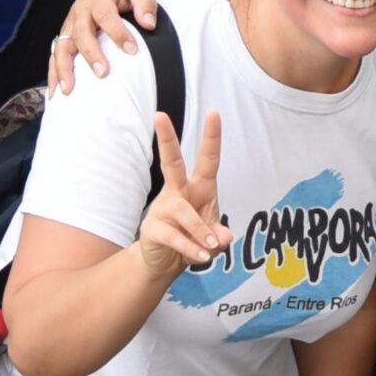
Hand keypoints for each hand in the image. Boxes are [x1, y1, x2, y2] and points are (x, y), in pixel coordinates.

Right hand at [48, 0, 160, 94]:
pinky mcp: (66, 35)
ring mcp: (70, 24)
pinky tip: (55, 91)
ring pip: (62, 46)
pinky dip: (54, 73)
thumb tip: (149, 23)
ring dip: (63, 69)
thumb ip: (145, 3)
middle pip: (80, 33)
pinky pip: (56, 54)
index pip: (105, 15)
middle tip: (102, 73)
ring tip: (68, 90)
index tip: (131, 50)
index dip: (117, 32)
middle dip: (90, 54)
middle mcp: (80, 10)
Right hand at [135, 111, 228, 282]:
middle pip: (172, 162)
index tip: (214, 112)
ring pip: (184, 212)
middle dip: (167, 138)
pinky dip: (191, 248)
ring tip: (211, 247)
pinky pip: (175, 237)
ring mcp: (163, 208)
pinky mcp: (152, 228)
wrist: (166, 263)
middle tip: (159, 114)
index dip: (212, 137)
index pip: (208, 159)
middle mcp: (178, 192)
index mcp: (199, 187)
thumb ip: (220, 236)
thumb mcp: (214, 238)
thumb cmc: (193, 239)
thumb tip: (223, 238)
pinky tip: (201, 258)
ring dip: (201, 231)